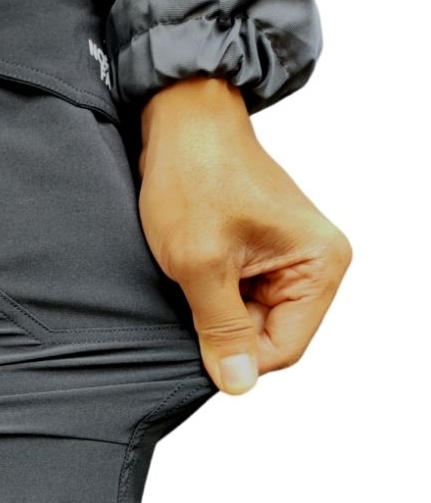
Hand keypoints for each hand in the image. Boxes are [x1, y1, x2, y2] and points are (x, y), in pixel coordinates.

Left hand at [138, 76, 351, 394]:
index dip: (237, 355)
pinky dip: (211, 290)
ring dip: (213, 306)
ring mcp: (288, 258)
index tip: (196, 340)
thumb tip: (238, 382)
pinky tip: (194, 264)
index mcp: (319, 265)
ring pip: (249, 317)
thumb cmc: (195, 175)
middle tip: (190, 291)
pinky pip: (239, 294)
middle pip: (268, 334)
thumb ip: (221, 327)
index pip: (284, 348)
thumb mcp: (201, 263)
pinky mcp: (263, 252)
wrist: (183, 120)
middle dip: (223, 325)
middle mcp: (314, 265)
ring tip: (192, 269)